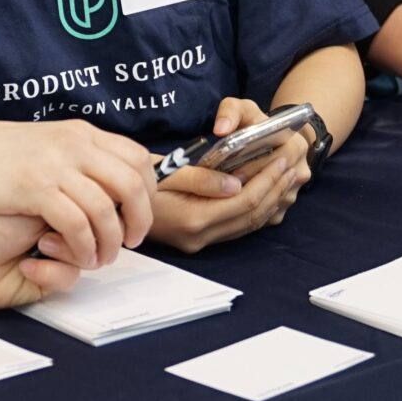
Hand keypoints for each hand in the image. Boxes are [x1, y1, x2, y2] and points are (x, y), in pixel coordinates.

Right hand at [0, 119, 154, 268]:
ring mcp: (56, 165)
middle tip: (131, 240)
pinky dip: (84, 245)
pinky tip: (80, 256)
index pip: (137, 157)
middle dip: (139, 218)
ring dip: (110, 240)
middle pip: (131, 183)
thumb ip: (77, 157)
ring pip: (106, 209)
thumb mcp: (47, 145)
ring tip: (103, 257)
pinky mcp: (36, 189)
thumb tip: (107, 181)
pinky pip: (77, 223)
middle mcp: (75, 144)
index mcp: (81, 133)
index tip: (140, 213)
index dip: (148, 190)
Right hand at [145, 98, 312, 252]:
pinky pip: (235, 228)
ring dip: (269, 199)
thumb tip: (238, 183)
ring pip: (247, 225)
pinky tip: (264, 193)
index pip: (245, 202)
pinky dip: (255, 210)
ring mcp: (198, 242)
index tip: (282, 158)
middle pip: (251, 216)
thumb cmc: (133, 181)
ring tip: (285, 175)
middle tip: (292, 163)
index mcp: (193, 219)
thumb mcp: (166, 171)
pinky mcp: (196, 240)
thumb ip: (202, 178)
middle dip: (275, 187)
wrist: (110, 204)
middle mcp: (199, 237)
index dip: (268, 180)